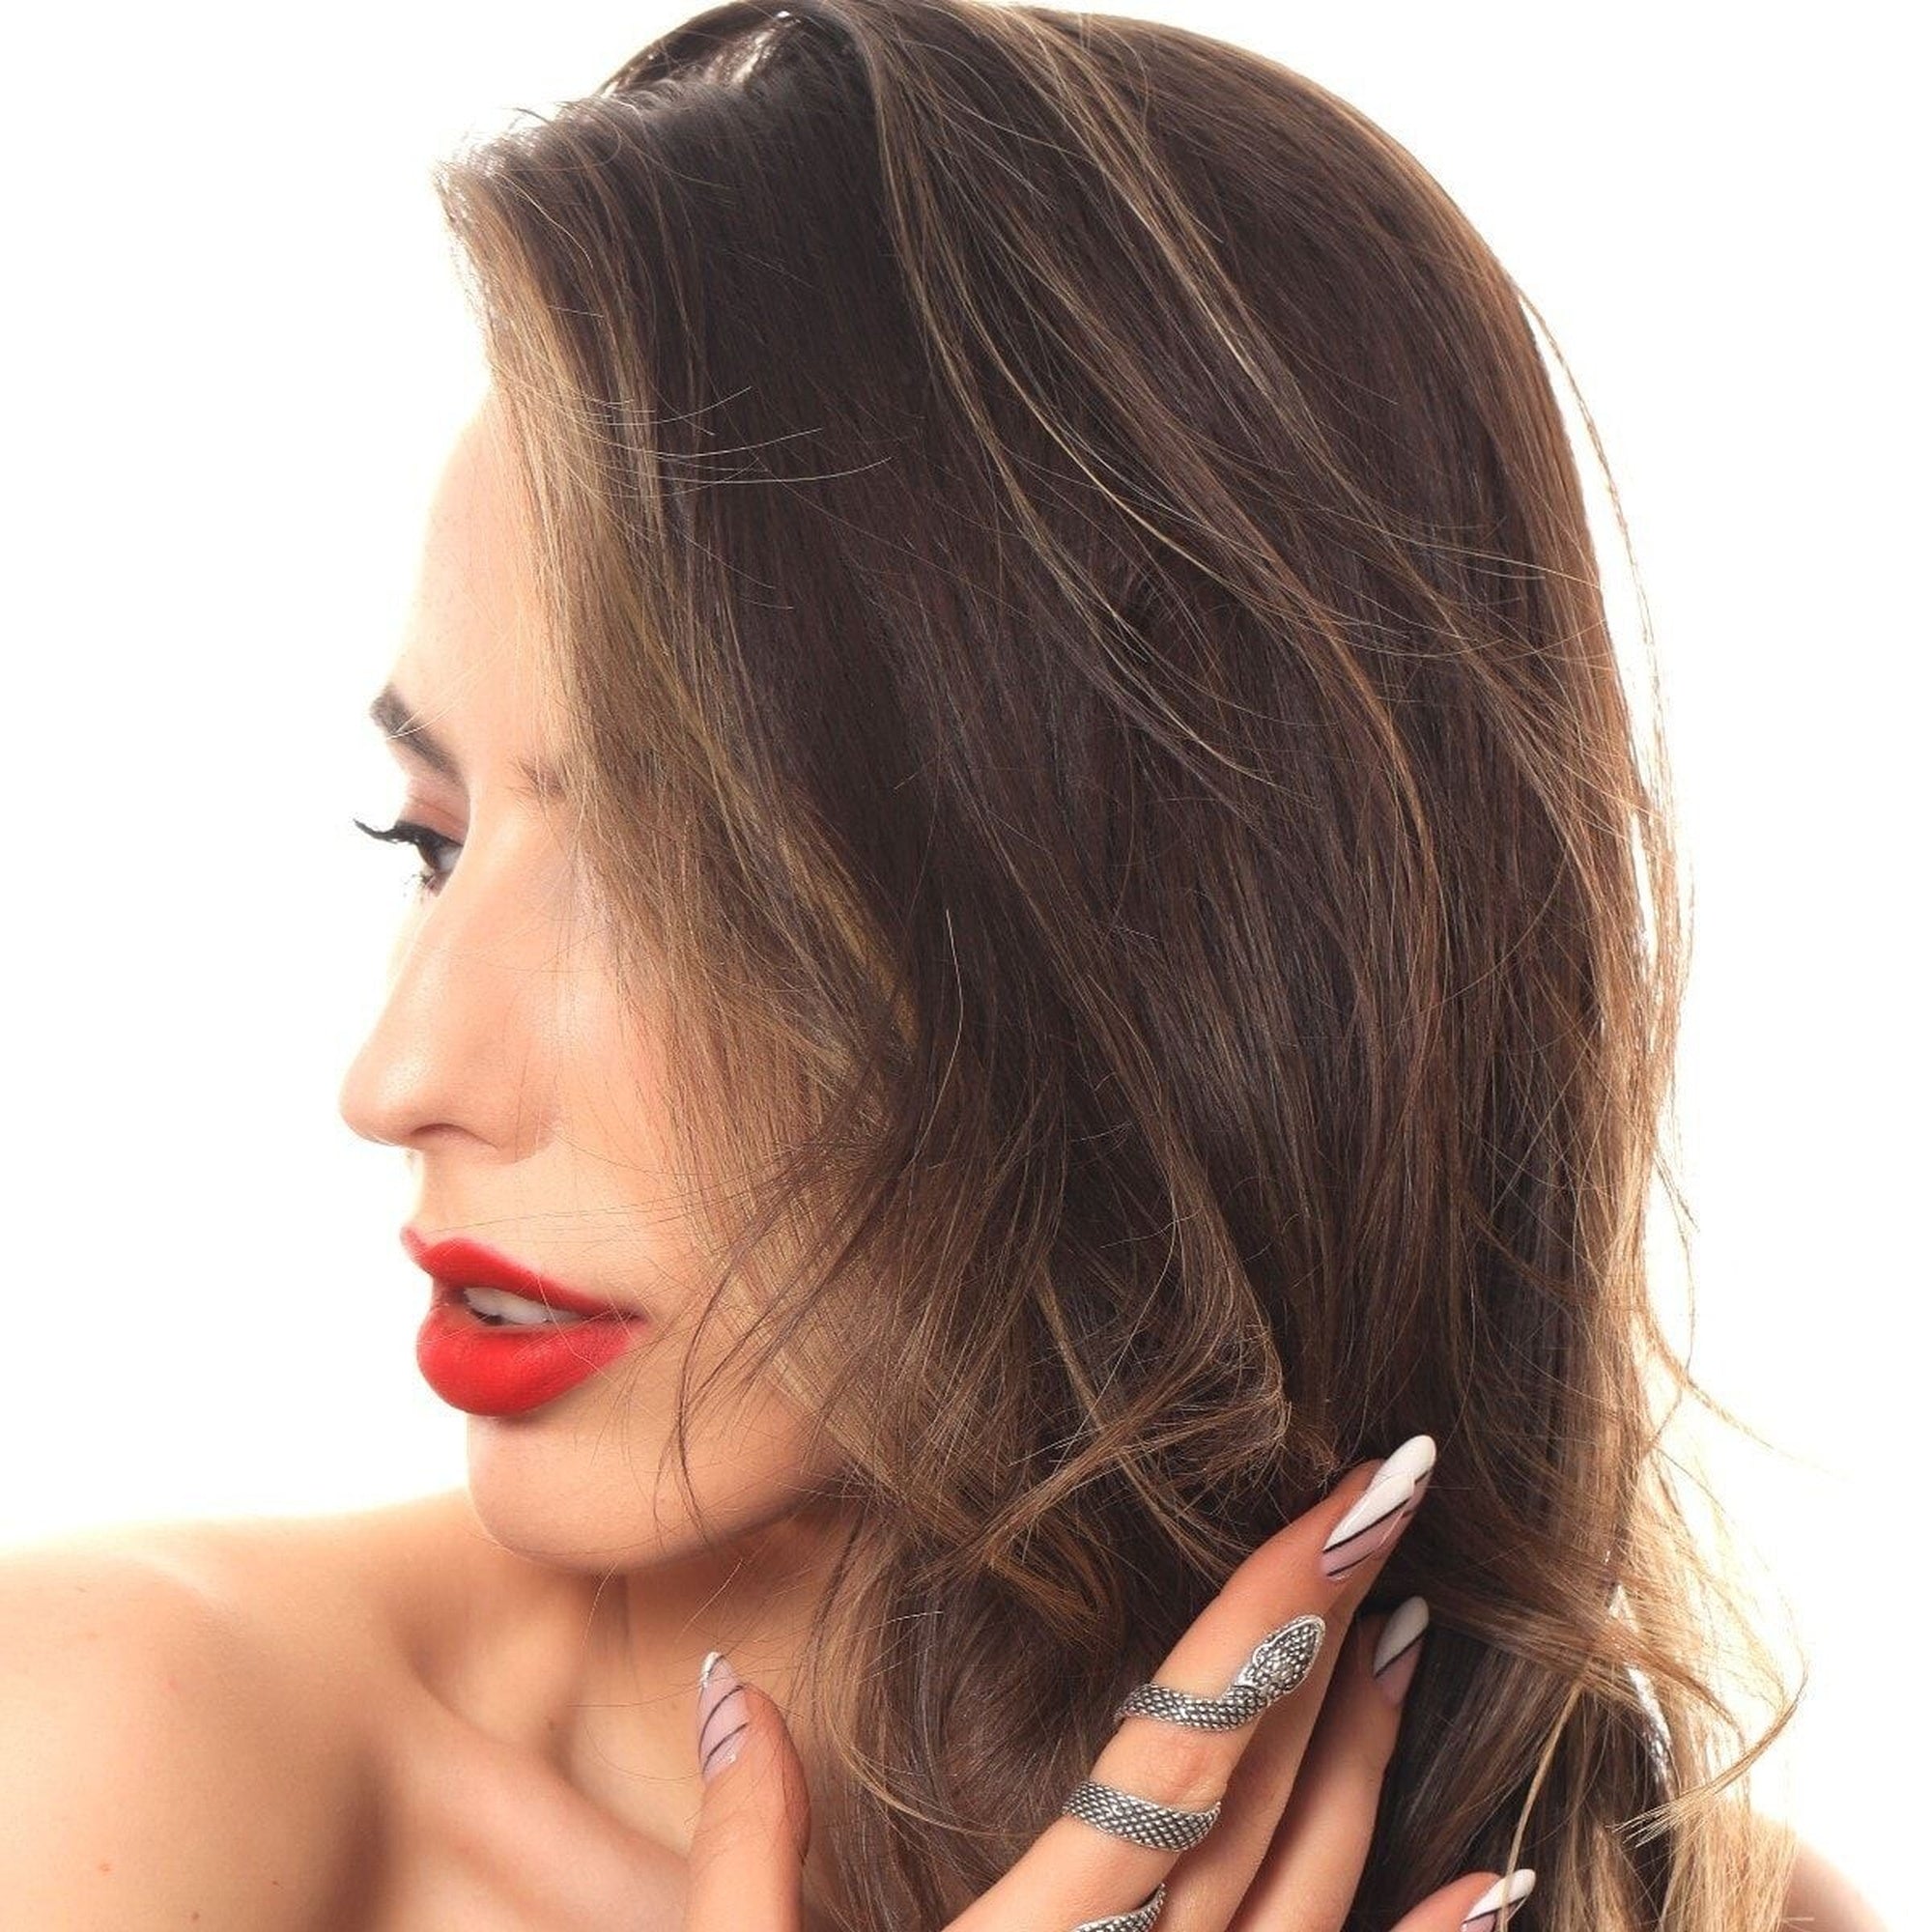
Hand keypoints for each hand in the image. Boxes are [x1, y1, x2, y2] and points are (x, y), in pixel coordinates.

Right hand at [684, 1433, 1535, 1931]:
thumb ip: (740, 1847)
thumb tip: (733, 1681)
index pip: (1177, 1739)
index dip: (1270, 1609)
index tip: (1349, 1496)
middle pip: (1260, 1787)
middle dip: (1337, 1635)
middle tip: (1398, 1497)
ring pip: (1313, 1886)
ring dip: (1372, 1755)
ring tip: (1417, 1631)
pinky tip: (1497, 1876)